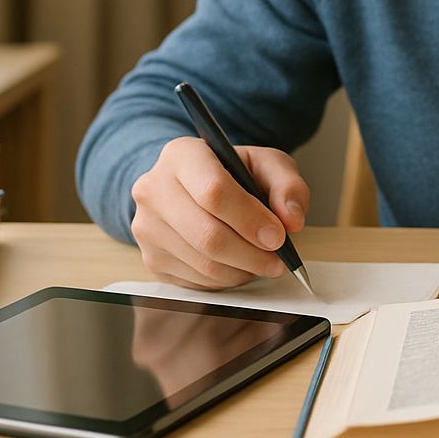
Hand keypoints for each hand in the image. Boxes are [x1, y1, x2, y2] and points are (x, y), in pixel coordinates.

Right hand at [129, 136, 309, 289]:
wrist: (193, 187)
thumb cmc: (233, 173)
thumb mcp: (267, 165)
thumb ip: (287, 186)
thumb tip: (292, 221)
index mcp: (182, 155)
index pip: (214, 192)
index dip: (250, 219)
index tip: (278, 236)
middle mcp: (154, 189)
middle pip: (207, 235)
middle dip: (252, 254)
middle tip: (279, 259)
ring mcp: (147, 227)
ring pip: (203, 263)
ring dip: (243, 270)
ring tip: (264, 261)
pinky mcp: (150, 259)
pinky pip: (195, 282)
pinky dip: (226, 280)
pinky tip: (240, 265)